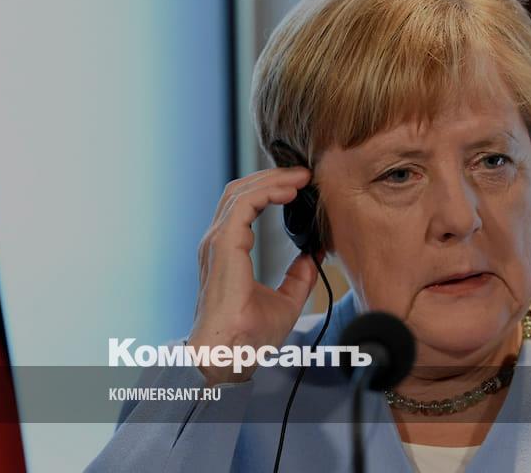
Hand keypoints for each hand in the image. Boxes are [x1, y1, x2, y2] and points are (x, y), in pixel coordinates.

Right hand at [188, 167, 322, 385]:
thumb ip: (298, 278)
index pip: (243, 205)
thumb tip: (313, 257)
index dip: (270, 190)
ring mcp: (217, 242)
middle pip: (239, 191)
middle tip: (304, 174)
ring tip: (300, 177)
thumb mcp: (286, 301)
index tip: (300, 186)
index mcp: (227, 251)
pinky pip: (243, 204)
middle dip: (272, 177)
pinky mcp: (223, 245)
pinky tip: (290, 190)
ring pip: (240, 192)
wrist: (230, 354)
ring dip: (272, 179)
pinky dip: (267, 191)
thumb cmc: (248, 335)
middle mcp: (218, 242)